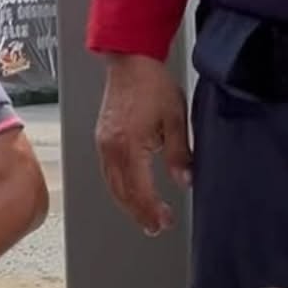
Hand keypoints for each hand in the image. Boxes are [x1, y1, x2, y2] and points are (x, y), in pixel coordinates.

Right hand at [95, 54, 191, 235]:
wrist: (131, 60)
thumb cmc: (152, 83)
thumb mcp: (175, 119)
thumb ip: (179, 153)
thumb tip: (185, 180)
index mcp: (129, 146)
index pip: (140, 190)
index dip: (152, 210)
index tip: (164, 221)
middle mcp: (111, 148)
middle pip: (122, 193)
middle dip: (139, 213)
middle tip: (155, 226)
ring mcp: (103, 143)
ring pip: (112, 185)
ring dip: (128, 203)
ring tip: (143, 215)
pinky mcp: (102, 137)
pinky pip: (107, 172)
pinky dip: (119, 187)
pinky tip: (129, 190)